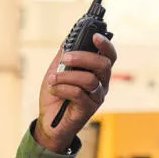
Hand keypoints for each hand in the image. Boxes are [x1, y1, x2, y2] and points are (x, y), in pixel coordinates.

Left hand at [34, 33, 117, 151]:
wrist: (49, 121)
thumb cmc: (56, 95)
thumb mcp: (57, 70)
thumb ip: (65, 55)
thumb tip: (70, 37)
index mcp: (97, 72)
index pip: (109, 56)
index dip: (105, 45)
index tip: (94, 36)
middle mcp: (101, 84)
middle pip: (103, 65)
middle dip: (82, 58)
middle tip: (64, 59)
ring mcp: (96, 97)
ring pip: (89, 80)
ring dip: (66, 76)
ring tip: (53, 79)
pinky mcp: (88, 109)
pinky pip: (78, 93)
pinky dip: (62, 88)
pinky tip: (54, 90)